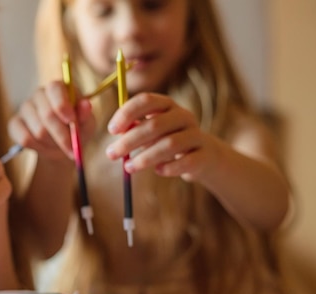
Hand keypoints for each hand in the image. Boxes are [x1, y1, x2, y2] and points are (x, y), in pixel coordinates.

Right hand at [8, 80, 94, 159]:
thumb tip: (86, 105)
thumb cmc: (76, 131)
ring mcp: (25, 108)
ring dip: (52, 143)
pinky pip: (24, 138)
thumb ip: (86, 115)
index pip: (54, 88)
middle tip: (72, 149)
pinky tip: (45, 147)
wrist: (61, 147)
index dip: (62, 105)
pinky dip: (38, 148)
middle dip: (62, 135)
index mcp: (58, 88)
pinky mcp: (15, 124)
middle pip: (47, 114)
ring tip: (60, 147)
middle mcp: (39, 94)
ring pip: (38, 130)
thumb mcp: (86, 124)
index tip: (71, 121)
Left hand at [106, 92, 221, 182]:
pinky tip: (158, 171)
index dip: (126, 113)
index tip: (111, 130)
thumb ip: (134, 128)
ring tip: (128, 167)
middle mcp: (183, 116)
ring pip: (169, 144)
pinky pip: (185, 162)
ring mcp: (196, 135)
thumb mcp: (151, 132)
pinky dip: (169, 168)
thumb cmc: (169, 141)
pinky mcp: (203, 156)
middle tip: (111, 154)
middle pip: (155, 125)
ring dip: (145, 157)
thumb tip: (116, 131)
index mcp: (168, 105)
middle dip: (129, 140)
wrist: (205, 157)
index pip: (146, 100)